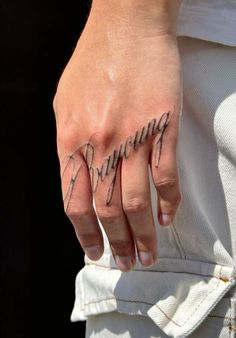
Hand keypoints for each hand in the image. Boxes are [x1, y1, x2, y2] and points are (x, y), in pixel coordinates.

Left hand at [53, 2, 181, 270]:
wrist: (127, 25)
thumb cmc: (94, 61)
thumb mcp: (64, 102)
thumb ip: (68, 144)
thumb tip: (77, 178)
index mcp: (71, 140)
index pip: (75, 203)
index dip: (84, 234)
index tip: (93, 252)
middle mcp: (100, 145)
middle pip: (107, 210)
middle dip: (116, 243)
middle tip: (125, 263)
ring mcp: (134, 139)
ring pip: (137, 202)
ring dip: (143, 235)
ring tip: (147, 255)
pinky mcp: (163, 130)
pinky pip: (167, 177)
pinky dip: (169, 203)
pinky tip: (168, 218)